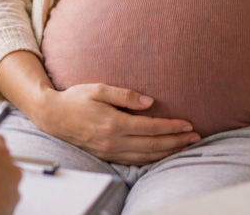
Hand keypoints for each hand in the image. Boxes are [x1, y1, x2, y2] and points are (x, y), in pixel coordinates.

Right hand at [37, 83, 199, 165]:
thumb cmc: (76, 99)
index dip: (171, 127)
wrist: (53, 116)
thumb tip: (150, 102)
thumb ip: (126, 95)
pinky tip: (163, 154)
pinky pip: (135, 161)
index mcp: (114, 123)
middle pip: (153, 145)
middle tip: (196, 137)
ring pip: (146, 156)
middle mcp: (113, 141)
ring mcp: (110, 151)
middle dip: (177, 142)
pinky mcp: (107, 155)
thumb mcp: (100, 89)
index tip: (188, 124)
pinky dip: (152, 159)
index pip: (151, 128)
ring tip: (185, 146)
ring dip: (168, 152)